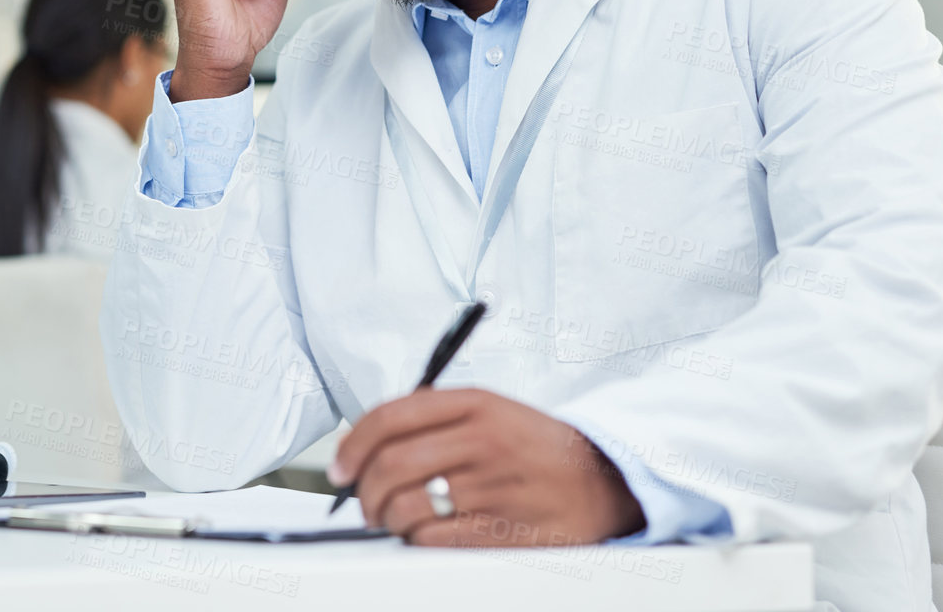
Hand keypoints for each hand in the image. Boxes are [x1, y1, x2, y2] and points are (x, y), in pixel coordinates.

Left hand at [330, 388, 644, 546]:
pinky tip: (424, 534)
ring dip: (387, 519)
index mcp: (475, 403)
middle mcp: (482, 440)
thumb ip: (432, 419)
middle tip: (363, 501)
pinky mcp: (503, 529)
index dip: (353, 444)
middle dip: (364, 489)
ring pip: (406, 505)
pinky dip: (415, 540)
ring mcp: (493, 486)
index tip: (340, 466)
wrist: (602, 480)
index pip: (392, 415)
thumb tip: (362, 445)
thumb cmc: (534, 448)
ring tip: (393, 520)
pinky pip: (432, 538)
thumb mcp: (490, 412)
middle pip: (391, 464)